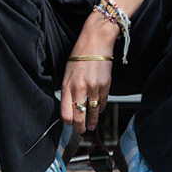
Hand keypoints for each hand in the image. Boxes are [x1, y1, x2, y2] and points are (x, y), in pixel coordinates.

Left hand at [61, 17, 116, 132]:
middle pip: (79, 116)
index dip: (68, 122)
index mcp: (68, 85)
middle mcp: (80, 88)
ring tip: (91, 125)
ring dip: (92, 121)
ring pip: (93, 112)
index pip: (65, 113)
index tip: (70, 124)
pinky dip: (100, 108)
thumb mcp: (67, 73)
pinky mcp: (106, 85)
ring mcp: (94, 87)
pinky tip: (98, 110)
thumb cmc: (80, 54)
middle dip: (80, 127)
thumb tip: (70, 106)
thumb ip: (68, 90)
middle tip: (81, 131)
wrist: (96, 40)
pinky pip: (103, 103)